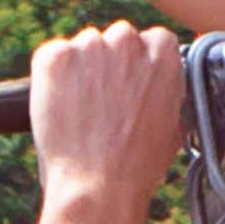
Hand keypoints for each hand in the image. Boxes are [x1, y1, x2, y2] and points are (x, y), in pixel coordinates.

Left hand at [29, 23, 191, 212]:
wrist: (100, 184)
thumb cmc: (138, 163)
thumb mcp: (173, 122)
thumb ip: (166, 90)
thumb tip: (158, 85)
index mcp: (162, 51)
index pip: (151, 41)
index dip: (138, 66)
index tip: (130, 88)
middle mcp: (127, 40)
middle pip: (116, 40)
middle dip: (110, 65)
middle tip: (104, 103)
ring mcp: (89, 46)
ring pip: (84, 48)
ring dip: (81, 70)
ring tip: (81, 112)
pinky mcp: (55, 57)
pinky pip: (52, 57)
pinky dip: (51, 78)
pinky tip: (60, 108)